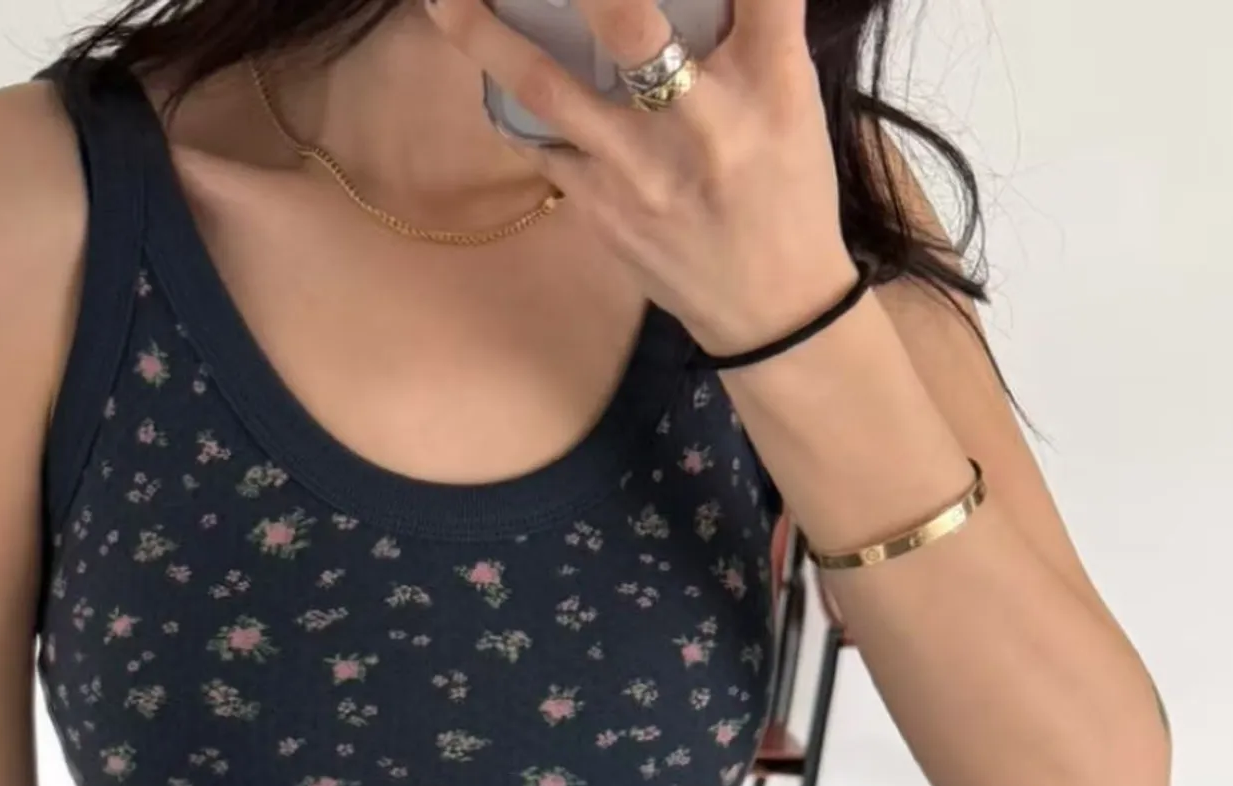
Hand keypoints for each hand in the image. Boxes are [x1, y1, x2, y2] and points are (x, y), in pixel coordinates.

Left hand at [422, 0, 857, 362]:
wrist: (769, 307)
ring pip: (549, 88)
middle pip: (630, 26)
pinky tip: (484, 67)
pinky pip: (540, 142)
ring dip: (486, 36)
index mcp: (772, 79)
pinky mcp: (601, 208)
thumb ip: (742, 32)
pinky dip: (510, 99)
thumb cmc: (784, 186)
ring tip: (442, 0)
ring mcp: (640, 170)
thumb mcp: (789, 95)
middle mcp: (704, 120)